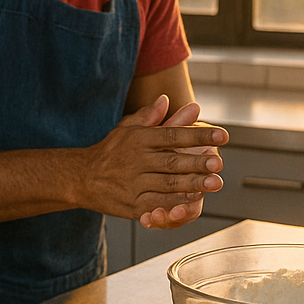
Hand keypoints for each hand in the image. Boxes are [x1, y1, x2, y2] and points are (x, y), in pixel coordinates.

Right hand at [70, 96, 227, 228]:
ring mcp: (134, 184)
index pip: (173, 134)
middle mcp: (137, 161)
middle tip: (219, 162)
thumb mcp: (128, 129)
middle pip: (172, 161)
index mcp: (139, 139)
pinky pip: (157, 205)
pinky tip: (193, 202)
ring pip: (168, 184)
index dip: (198, 134)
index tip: (222, 135)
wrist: (81, 177)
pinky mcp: (133, 205)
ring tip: (214, 182)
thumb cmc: (111, 151)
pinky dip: (176, 204)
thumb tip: (168, 98)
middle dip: (197, 162)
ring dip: (193, 184)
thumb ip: (151, 116)